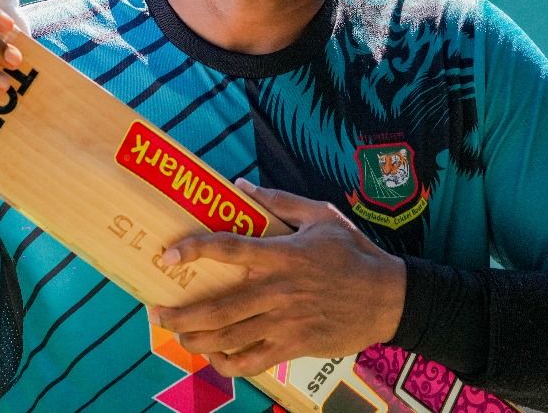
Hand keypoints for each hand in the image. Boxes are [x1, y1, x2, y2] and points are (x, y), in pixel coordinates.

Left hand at [151, 180, 405, 376]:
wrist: (390, 298)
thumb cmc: (353, 253)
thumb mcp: (321, 215)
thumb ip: (278, 201)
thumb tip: (239, 184)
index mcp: (281, 254)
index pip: (229, 249)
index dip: (195, 250)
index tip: (168, 255)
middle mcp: (278, 290)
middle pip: (220, 307)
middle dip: (182, 313)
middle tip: (156, 312)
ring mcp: (285, 322)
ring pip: (231, 337)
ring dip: (198, 339)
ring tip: (178, 335)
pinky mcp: (295, 346)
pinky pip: (254, 361)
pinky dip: (230, 363)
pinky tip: (215, 358)